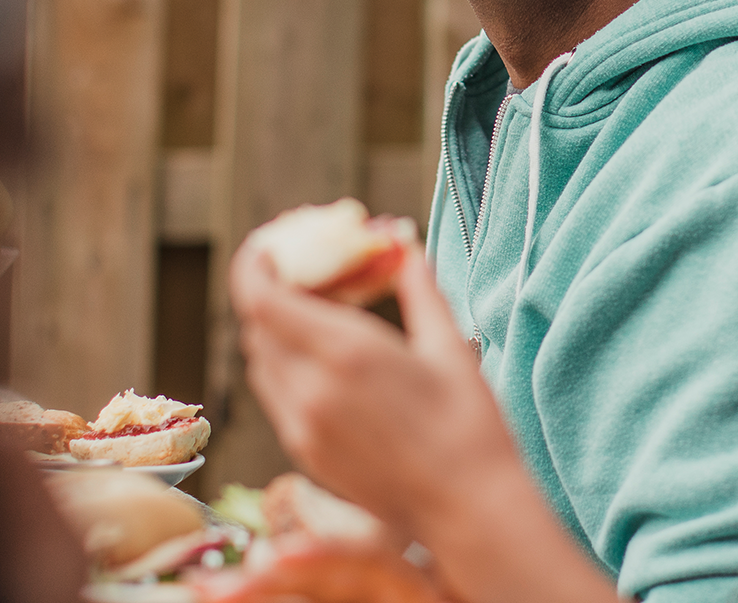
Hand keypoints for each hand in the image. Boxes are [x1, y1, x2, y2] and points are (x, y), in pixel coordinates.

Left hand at [230, 235, 620, 602]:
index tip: (269, 242)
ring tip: (320, 307)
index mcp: (344, 354)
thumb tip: (401, 243)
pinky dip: (286, 362)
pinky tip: (327, 354)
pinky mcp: (306, 454)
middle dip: (272, 288)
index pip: (262, 298)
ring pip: (261, 361)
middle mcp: (310, 390)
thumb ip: (417, 285)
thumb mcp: (448, 342)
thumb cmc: (468, 423)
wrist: (468, 508)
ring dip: (276, 326)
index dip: (255, 264)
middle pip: (258, 325)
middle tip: (308, 266)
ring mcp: (302, 427)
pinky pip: (277, 393)